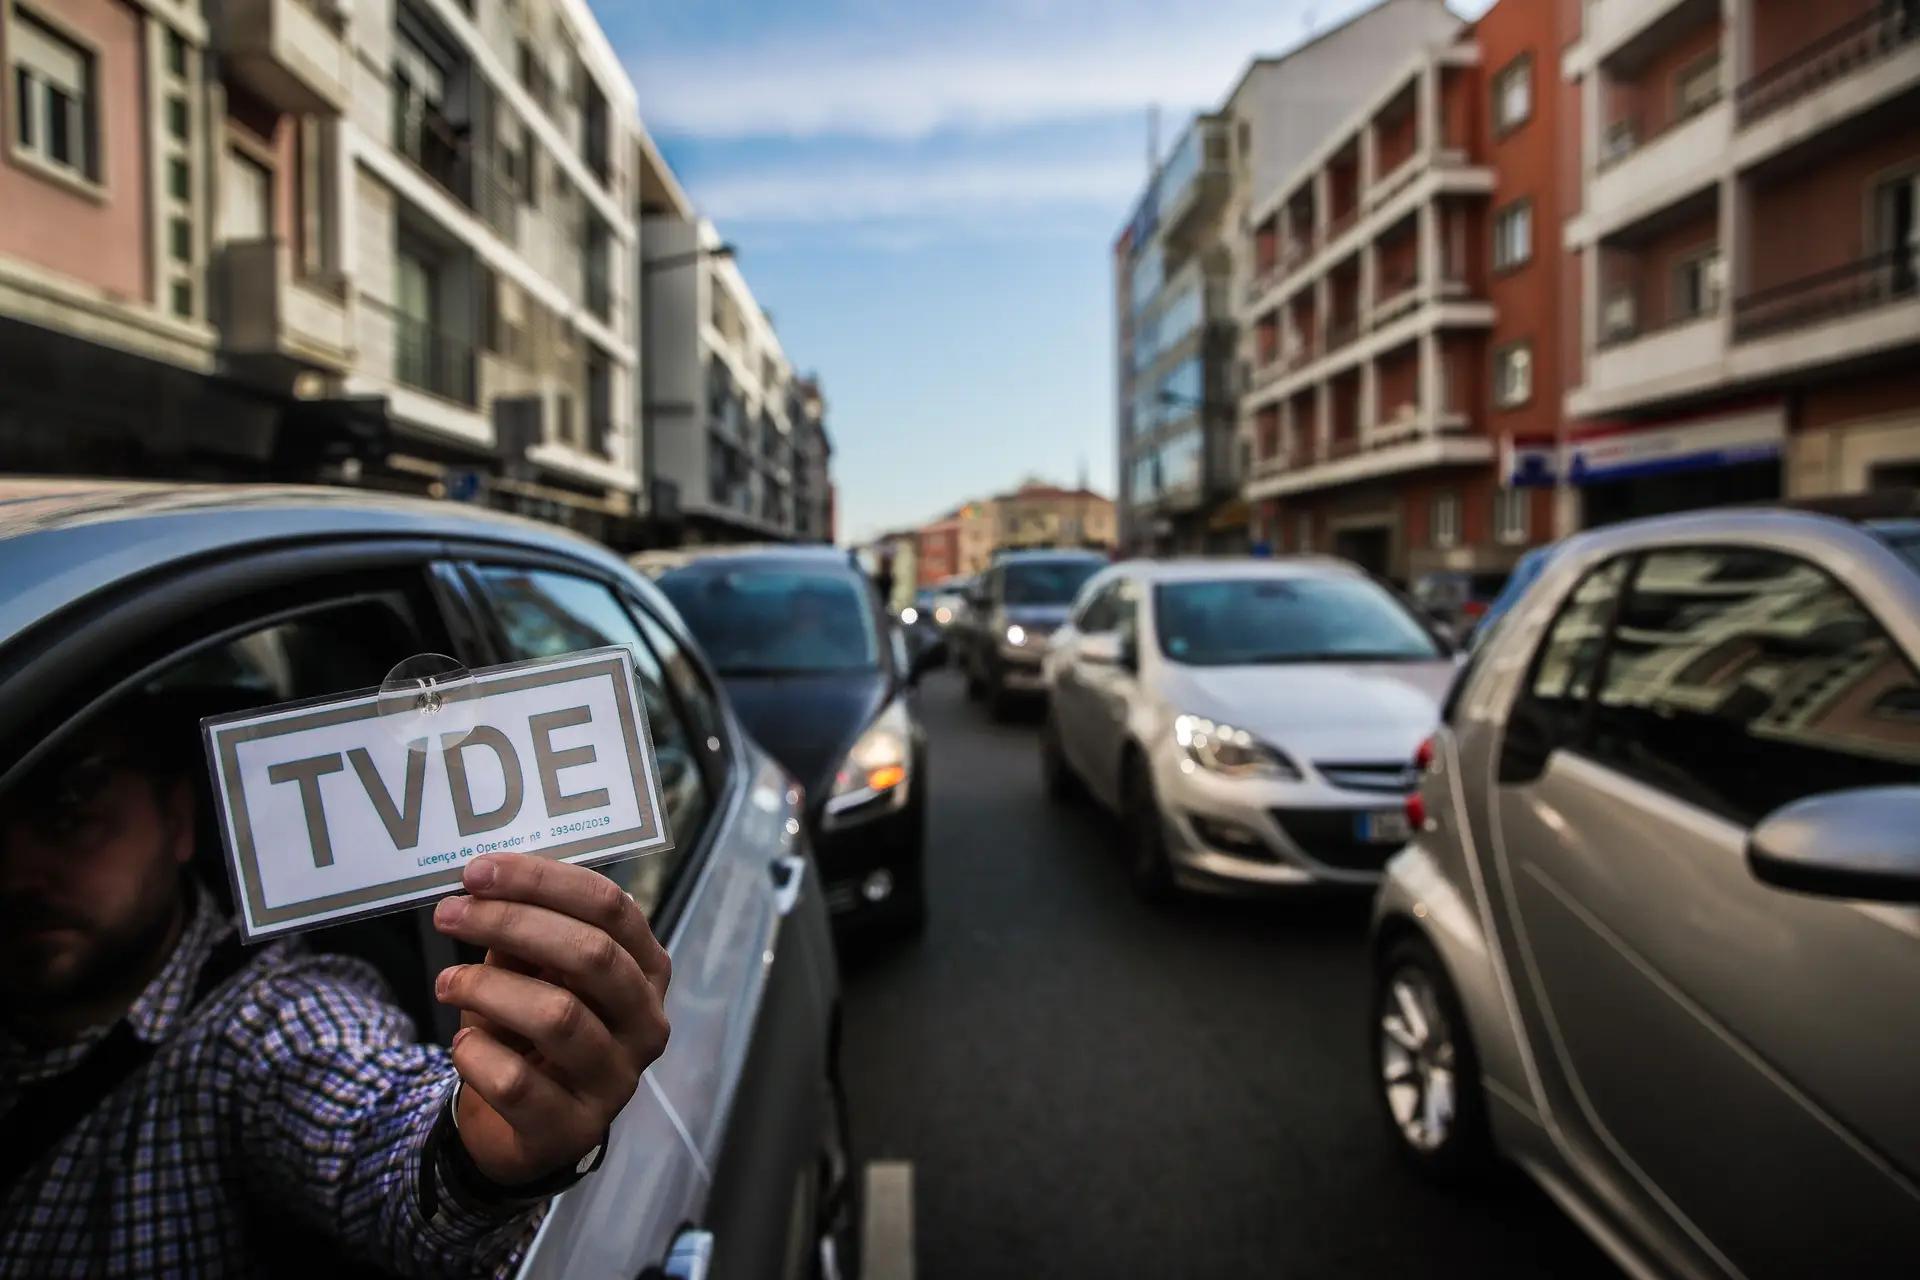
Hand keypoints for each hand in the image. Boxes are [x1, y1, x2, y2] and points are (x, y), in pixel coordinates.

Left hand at [430, 853, 671, 1187]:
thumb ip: (524, 933)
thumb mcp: (531, 972)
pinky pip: (517, 1082)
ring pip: (558, 1016)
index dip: (543, 881)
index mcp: (646, 969)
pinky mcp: (574, 1129)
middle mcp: (646, 1022)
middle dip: (513, 924)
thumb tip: (485, 886)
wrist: (524, 1126)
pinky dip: (476, 1054)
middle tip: (450, 913)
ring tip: (445, 983)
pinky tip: (463, 1044)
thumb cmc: (531, 1028)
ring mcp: (617, 1080)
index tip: (479, 872)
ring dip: (487, 989)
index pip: (610, 908)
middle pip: (592, 955)